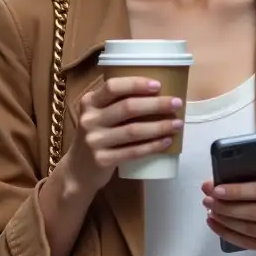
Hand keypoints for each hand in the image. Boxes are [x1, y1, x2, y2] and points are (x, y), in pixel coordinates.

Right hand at [64, 76, 183, 194]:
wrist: (78, 170)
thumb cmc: (96, 136)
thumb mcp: (97, 115)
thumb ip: (115, 103)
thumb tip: (156, 91)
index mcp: (89, 102)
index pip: (113, 87)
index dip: (136, 84)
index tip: (158, 85)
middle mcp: (89, 119)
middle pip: (128, 108)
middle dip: (156, 104)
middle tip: (177, 103)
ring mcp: (94, 141)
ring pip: (133, 131)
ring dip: (159, 126)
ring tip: (178, 124)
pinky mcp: (102, 160)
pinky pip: (133, 152)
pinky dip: (153, 146)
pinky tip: (167, 142)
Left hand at [201, 173, 255, 255]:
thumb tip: (233, 177)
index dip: (237, 190)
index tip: (215, 187)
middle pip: (253, 212)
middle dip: (225, 206)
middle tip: (207, 199)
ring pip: (251, 229)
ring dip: (226, 221)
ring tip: (210, 212)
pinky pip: (254, 244)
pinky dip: (232, 236)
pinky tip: (218, 226)